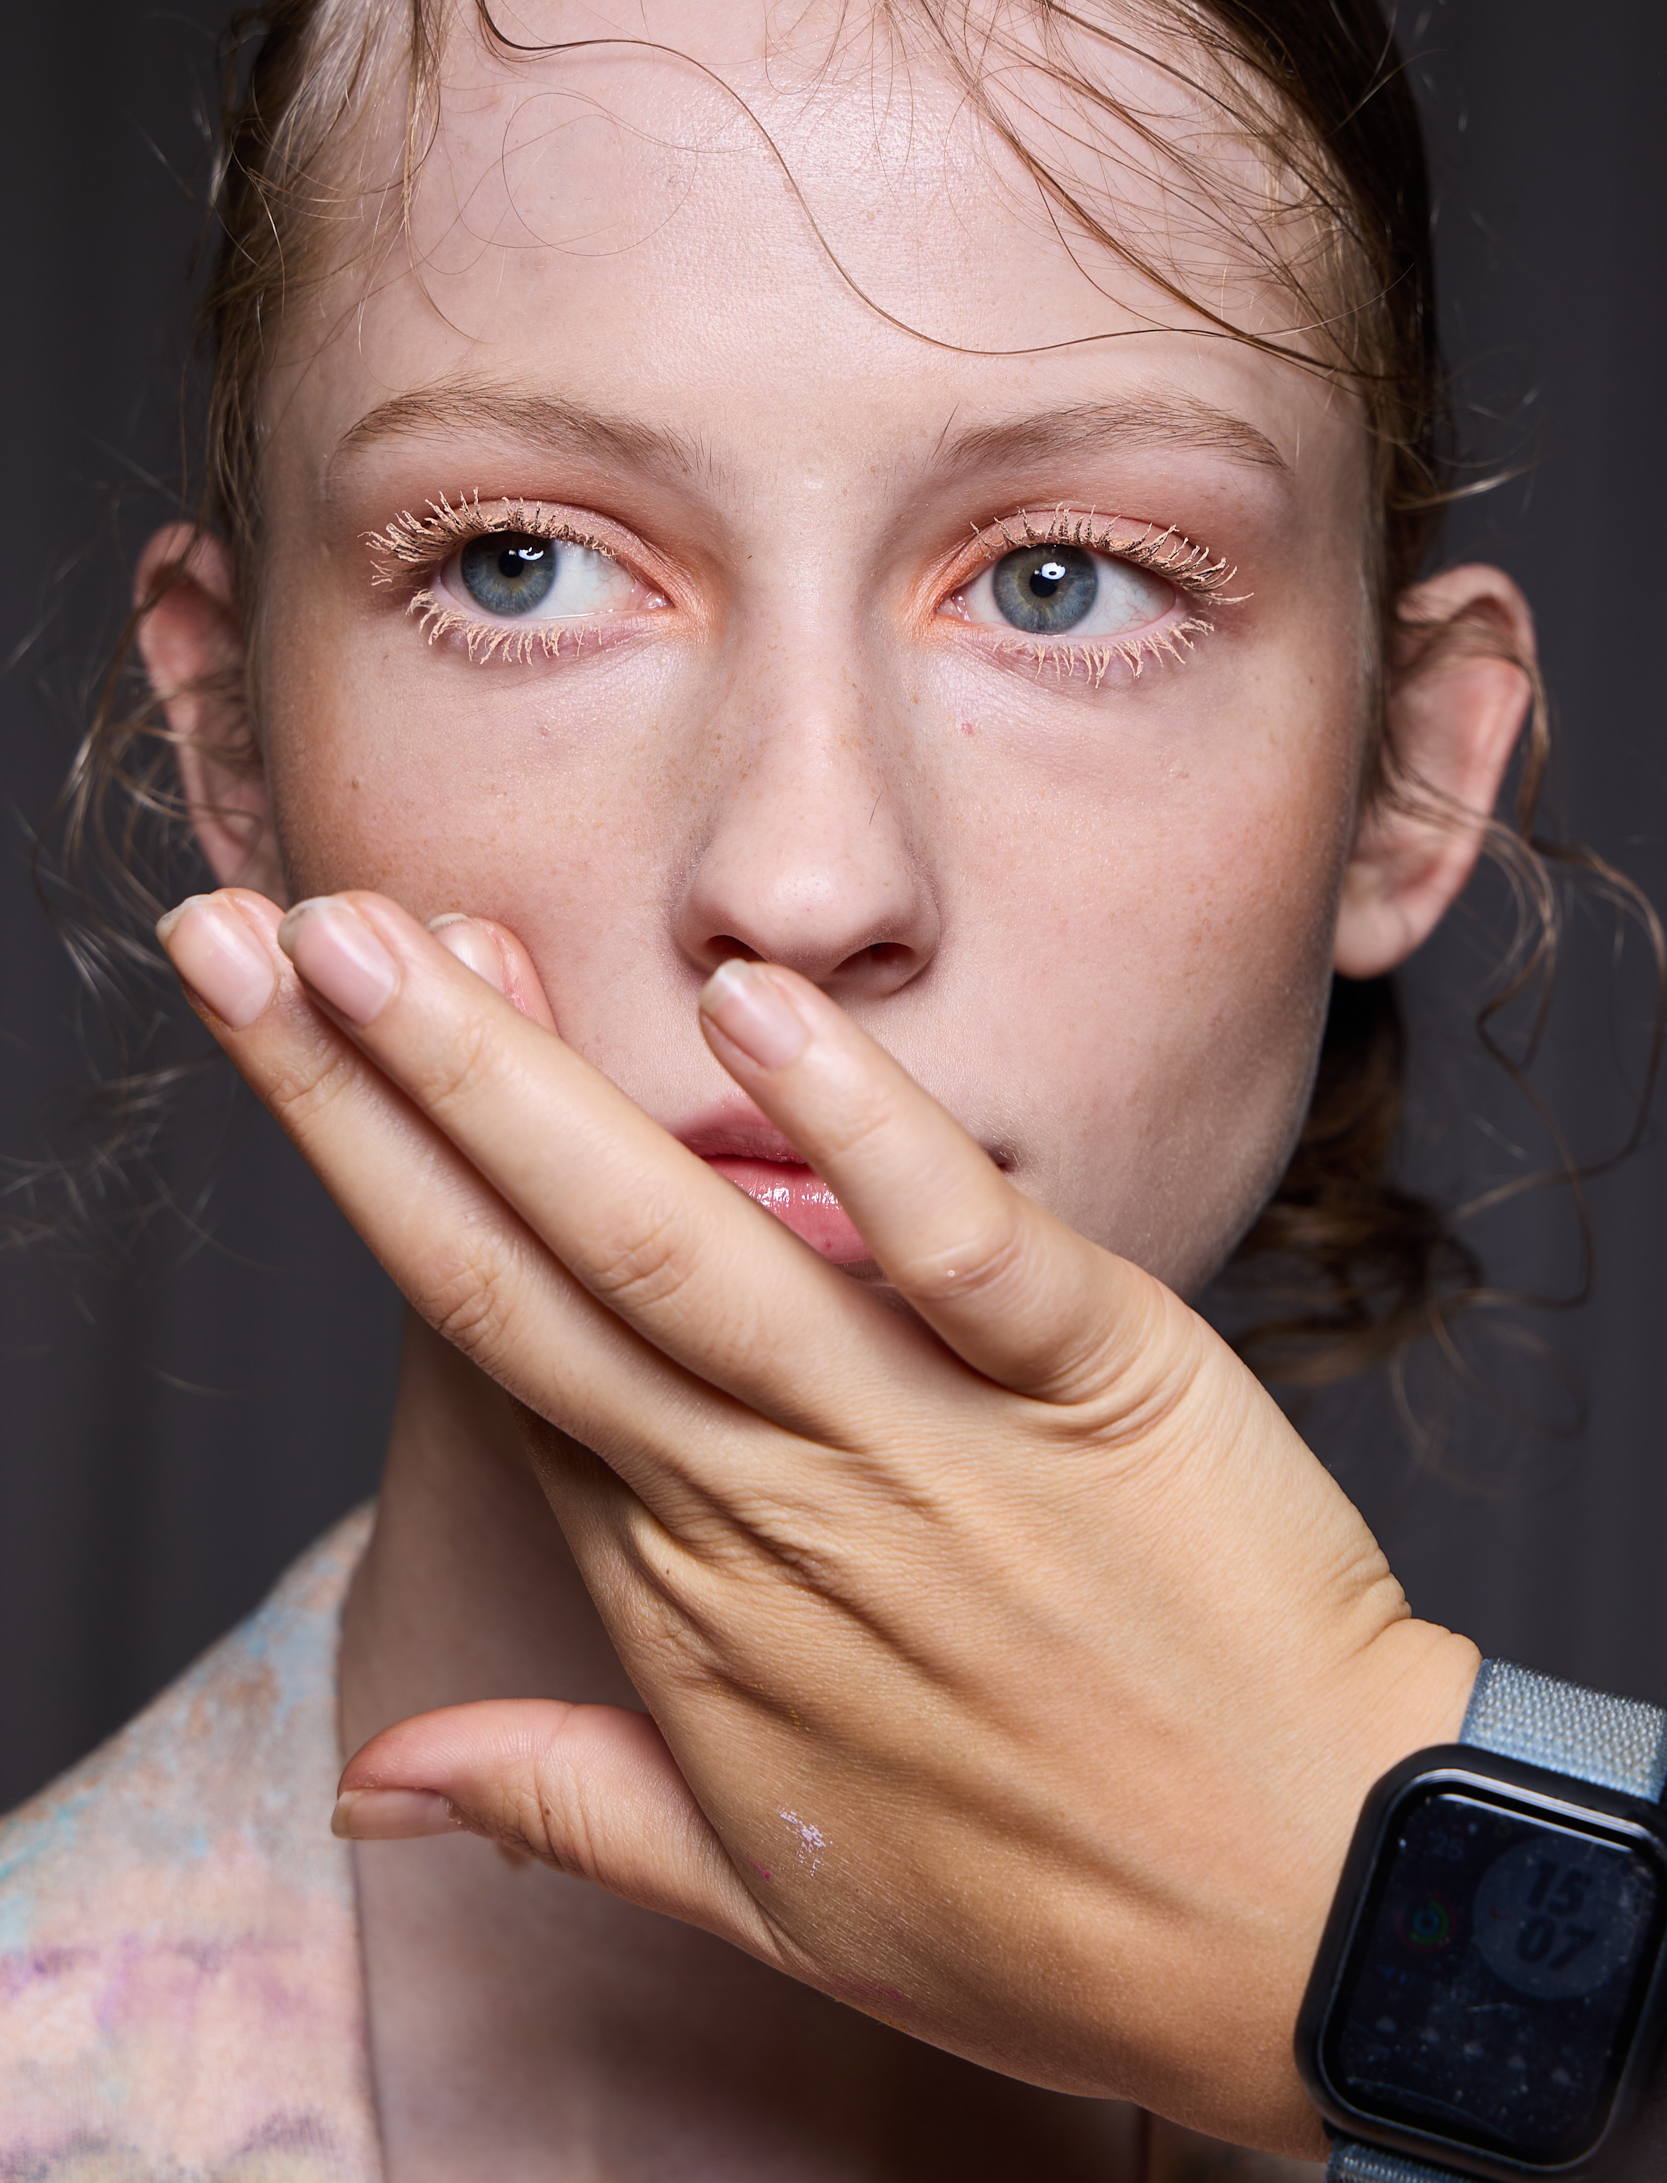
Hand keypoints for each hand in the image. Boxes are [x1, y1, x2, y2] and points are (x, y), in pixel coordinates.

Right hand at [158, 887, 1478, 2154]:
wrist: (1318, 1930)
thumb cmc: (1046, 1911)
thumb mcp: (766, 1889)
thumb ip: (565, 1800)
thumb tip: (367, 1780)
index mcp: (683, 1581)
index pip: (489, 1336)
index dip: (378, 1171)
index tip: (293, 1024)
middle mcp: (763, 1495)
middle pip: (524, 1268)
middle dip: (367, 1094)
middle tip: (243, 933)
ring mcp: (919, 1440)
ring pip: (674, 1245)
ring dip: (515, 1084)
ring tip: (393, 936)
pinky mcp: (1088, 1385)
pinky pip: (952, 1243)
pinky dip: (853, 1125)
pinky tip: (748, 1007)